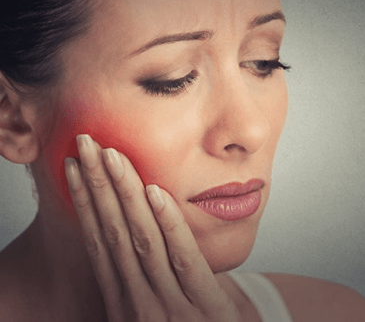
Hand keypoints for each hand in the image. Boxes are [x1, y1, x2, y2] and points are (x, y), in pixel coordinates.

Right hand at [64, 134, 241, 321]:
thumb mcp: (156, 306)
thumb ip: (141, 277)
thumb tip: (128, 233)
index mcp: (125, 300)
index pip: (99, 241)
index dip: (84, 201)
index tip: (73, 167)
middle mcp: (139, 302)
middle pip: (113, 232)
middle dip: (96, 184)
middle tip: (85, 144)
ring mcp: (170, 307)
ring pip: (141, 240)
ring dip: (124, 194)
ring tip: (111, 155)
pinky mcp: (206, 309)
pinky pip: (184, 260)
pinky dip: (168, 224)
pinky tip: (155, 192)